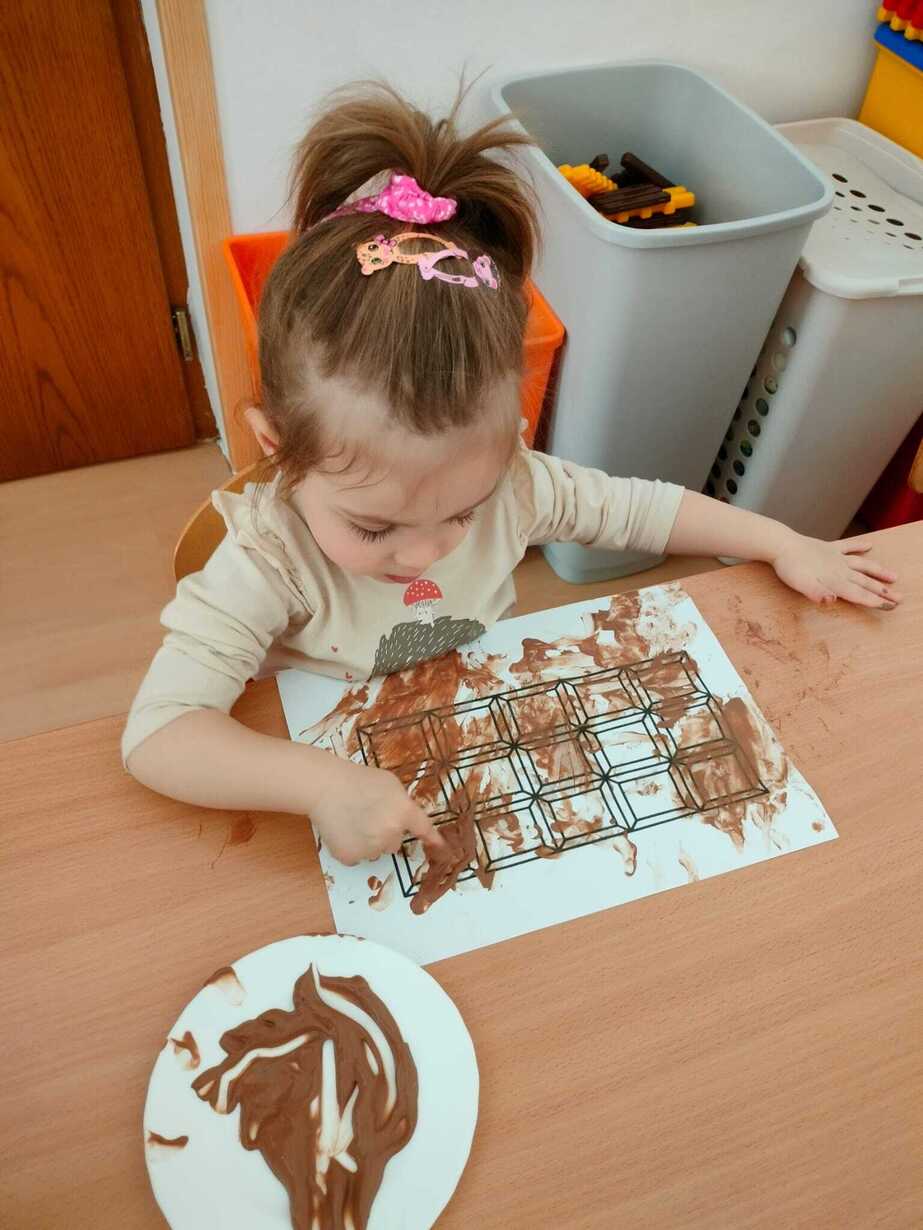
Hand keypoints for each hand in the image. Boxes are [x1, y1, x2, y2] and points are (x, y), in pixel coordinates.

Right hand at [307, 754, 445, 866]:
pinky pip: (358, 856)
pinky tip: (344, 829)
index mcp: (404, 812)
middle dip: (387, 831)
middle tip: (370, 813)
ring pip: (376, 850)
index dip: (434, 841)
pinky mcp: (351, 857)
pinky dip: (353, 847)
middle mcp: (391, 834)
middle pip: (396, 842)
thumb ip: (404, 803)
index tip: (445, 852)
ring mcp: (370, 848)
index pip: (424, 830)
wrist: (324, 787)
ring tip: (354, 819)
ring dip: (370, 840)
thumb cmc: (358, 779)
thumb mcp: (390, 783)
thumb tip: (407, 820)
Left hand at [771, 532, 901, 609]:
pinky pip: (848, 546)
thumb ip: (817, 594)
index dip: (874, 601)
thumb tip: (831, 601)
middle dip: (883, 591)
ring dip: (878, 571)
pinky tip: (869, 545)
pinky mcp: (829, 547)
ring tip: (894, 576)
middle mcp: (840, 569)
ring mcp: (836, 557)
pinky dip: (860, 545)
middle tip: (900, 598)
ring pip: (863, 565)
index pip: (858, 594)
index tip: (889, 606)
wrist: (781, 545)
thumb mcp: (800, 585)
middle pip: (866, 582)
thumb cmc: (790, 568)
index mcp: (834, 581)